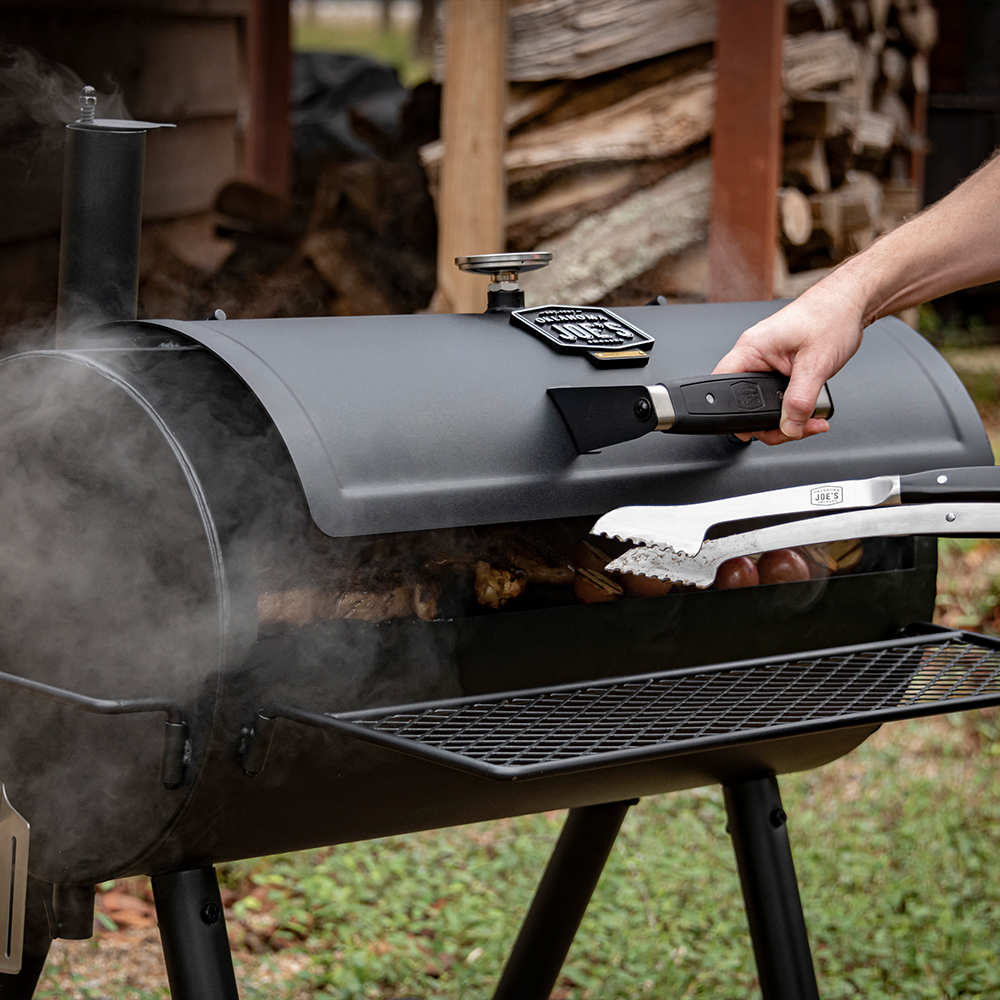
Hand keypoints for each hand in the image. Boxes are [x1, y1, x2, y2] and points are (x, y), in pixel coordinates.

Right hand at [713, 280, 866, 444]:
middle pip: (746, 404)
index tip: (753, 431)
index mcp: (751, 349)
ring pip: (765, 403)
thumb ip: (800, 400)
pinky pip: (778, 396)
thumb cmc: (831, 317)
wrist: (850, 303)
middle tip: (795, 428)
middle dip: (772, 423)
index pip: (724, 387)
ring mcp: (767, 362)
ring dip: (787, 417)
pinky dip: (793, 407)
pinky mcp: (780, 367)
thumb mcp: (816, 364)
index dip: (734, 415)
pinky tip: (810, 409)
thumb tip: (789, 426)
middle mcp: (755, 355)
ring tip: (810, 420)